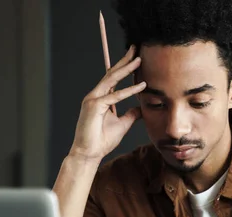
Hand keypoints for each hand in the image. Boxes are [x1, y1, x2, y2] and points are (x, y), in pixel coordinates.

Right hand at [69, 45, 145, 161]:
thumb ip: (131, 114)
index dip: (124, 67)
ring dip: (126, 69)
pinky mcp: (94, 106)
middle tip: (136, 49)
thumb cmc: (102, 140)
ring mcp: (93, 99)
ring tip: (139, 61)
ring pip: (112, 80)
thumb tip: (141, 108)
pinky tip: (141, 86)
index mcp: (100, 98)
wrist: (89, 153)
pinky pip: (114, 96)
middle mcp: (95, 95)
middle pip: (112, 74)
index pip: (114, 78)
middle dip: (124, 61)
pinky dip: (129, 91)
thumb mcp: (122, 124)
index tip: (136, 57)